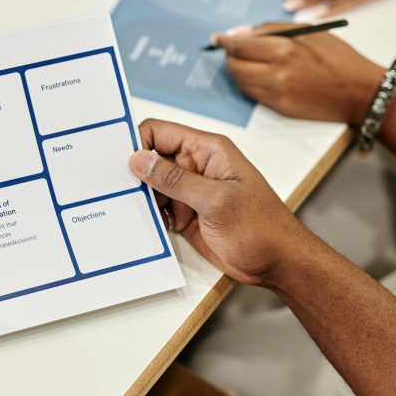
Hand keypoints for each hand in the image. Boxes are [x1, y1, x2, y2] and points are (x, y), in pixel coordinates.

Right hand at [129, 120, 315, 287]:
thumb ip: (176, 180)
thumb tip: (139, 160)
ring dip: (140, 198)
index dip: (136, 144)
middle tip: (116, 191)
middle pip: (150, 159)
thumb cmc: (262, 228)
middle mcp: (195, 166)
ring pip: (150, 186)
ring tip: (130, 212)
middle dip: (133, 174)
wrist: (278, 263)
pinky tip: (144, 226)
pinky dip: (149, 217)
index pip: (158, 132)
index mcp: (207, 150)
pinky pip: (158, 209)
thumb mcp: (217, 201)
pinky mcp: (186, 214)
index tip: (118, 164)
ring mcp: (190, 191)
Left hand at [215, 22, 383, 124]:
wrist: (359, 92)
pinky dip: (250, 83)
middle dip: (229, 56)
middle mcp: (276, 73)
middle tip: (232, 49)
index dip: (224, 41)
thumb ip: (272, 30)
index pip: (240, 45)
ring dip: (238, 70)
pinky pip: (252, 94)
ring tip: (248, 61)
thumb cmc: (337, 57)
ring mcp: (275, 94)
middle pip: (234, 65)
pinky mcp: (278, 108)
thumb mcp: (308, 31)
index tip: (217, 37)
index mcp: (284, 49)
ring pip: (240, 82)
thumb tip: (241, 33)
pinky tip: (260, 74)